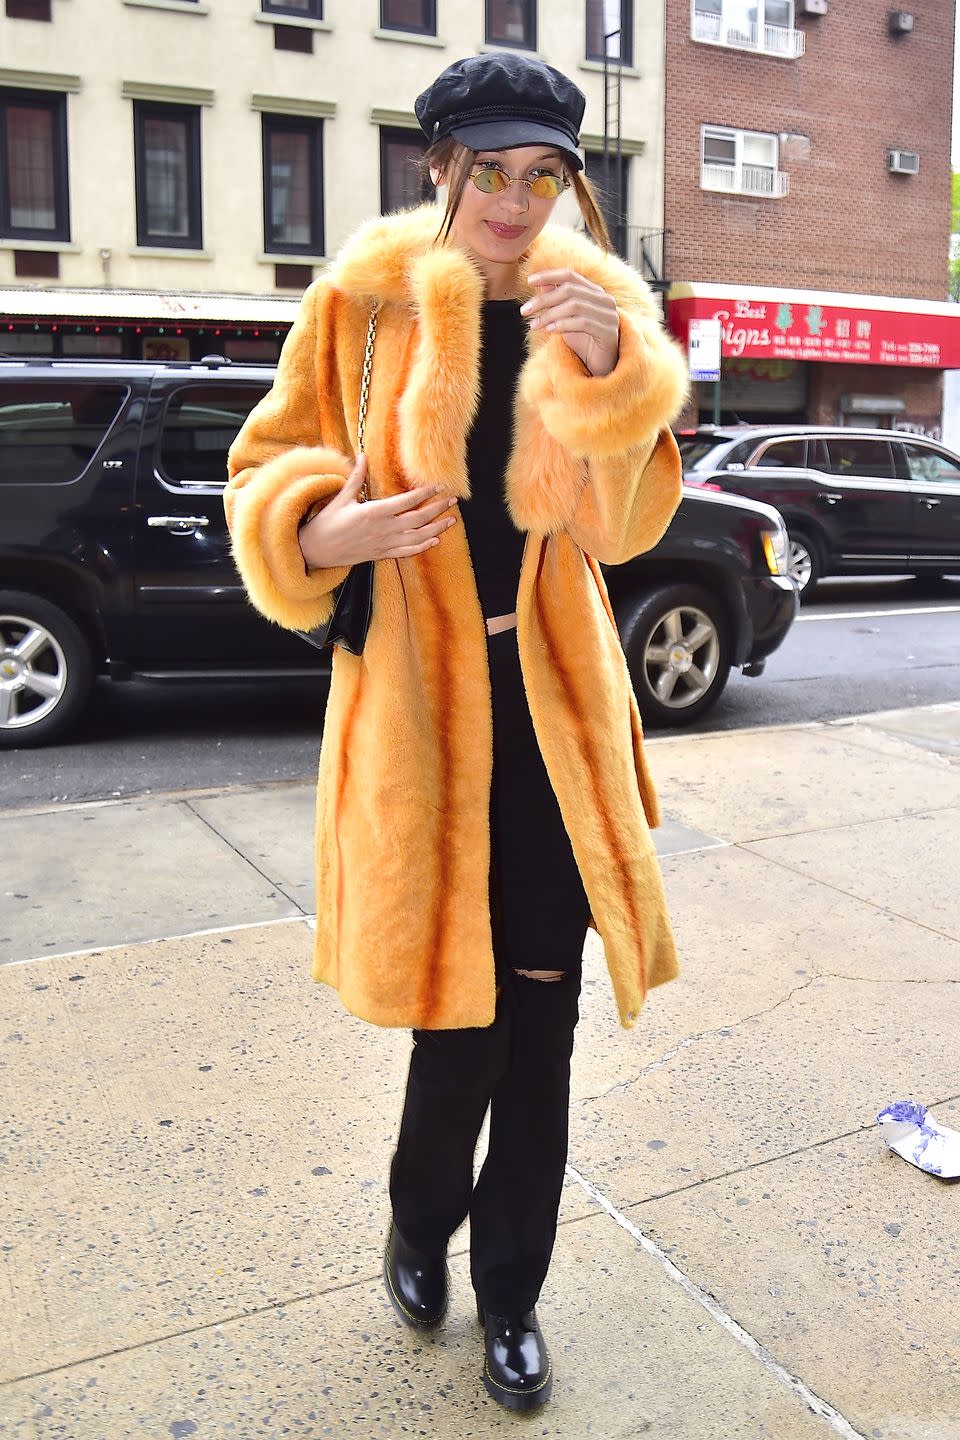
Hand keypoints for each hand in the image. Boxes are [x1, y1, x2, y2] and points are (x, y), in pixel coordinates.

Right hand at [298, 456, 458, 568]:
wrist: (317, 550)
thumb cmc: (327, 522)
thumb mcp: (342, 497)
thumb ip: (357, 477)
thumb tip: (363, 455)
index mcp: (374, 512)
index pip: (407, 501)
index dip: (425, 493)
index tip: (438, 486)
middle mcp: (383, 529)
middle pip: (418, 519)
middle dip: (437, 509)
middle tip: (453, 500)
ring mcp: (384, 544)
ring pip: (417, 537)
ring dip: (436, 529)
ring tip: (451, 520)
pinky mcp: (381, 555)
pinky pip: (407, 552)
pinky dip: (422, 547)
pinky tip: (434, 541)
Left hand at [521, 269, 619, 376]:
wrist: (599, 367)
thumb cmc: (582, 341)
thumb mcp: (565, 319)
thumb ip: (556, 300)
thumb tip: (541, 284)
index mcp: (594, 292)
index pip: (570, 275)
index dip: (549, 276)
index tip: (529, 281)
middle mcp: (605, 300)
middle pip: (569, 290)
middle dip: (544, 299)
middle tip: (524, 310)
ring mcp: (609, 315)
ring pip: (575, 305)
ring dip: (549, 314)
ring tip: (534, 325)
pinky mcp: (609, 332)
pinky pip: (583, 323)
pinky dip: (563, 325)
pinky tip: (549, 331)